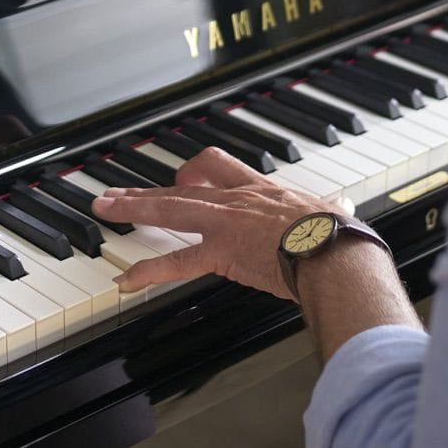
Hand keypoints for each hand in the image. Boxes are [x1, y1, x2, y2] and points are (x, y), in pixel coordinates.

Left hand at [91, 146, 343, 298]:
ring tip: (104, 209)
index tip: (181, 177)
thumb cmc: (335, 234)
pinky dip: (148, 271)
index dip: (194, 171)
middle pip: (182, 183)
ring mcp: (226, 222)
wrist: (332, 248)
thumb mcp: (330, 210)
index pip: (219, 166)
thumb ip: (329, 207)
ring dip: (132, 208)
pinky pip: (178, 260)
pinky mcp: (222, 251)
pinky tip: (125, 280)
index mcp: (261, 189)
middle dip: (147, 189)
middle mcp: (238, 199)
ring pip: (170, 208)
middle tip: (116, 191)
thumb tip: (343, 207)